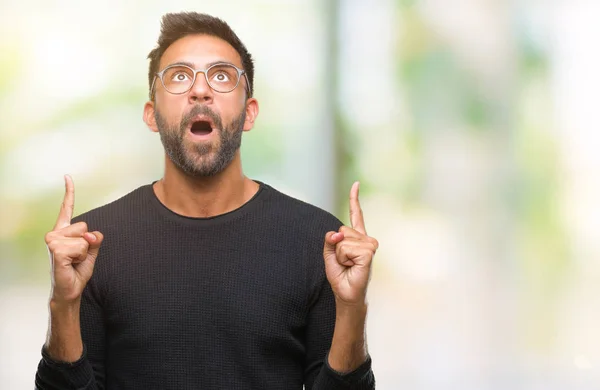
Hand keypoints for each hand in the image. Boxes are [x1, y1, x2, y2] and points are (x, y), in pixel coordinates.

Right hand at [44, 175, 102, 303]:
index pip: (66, 208)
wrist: (70, 289)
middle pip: (85, 226)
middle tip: (77, 257)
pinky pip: (81, 247)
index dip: (68, 192)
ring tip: (73, 261)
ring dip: (84, 252)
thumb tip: (92, 234)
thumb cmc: (78, 270)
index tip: (67, 176)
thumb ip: (95, 239)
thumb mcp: (92, 251)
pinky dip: (81, 257)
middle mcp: (55, 233)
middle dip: (88, 243)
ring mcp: (53, 241)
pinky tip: (70, 264)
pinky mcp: (56, 250)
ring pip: (84, 238)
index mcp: (63, 231)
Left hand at [323, 182, 377, 305]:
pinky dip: (343, 258)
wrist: (347, 294)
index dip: (354, 199)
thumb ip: (329, 240)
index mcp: (357, 238)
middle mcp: (366, 239)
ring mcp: (369, 245)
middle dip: (336, 246)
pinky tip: (353, 266)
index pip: (356, 215)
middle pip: (341, 229)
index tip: (356, 184)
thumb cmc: (340, 276)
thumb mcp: (329, 255)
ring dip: (340, 254)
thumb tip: (337, 233)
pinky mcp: (369, 252)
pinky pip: (346, 247)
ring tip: (348, 265)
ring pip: (342, 239)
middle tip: (344, 262)